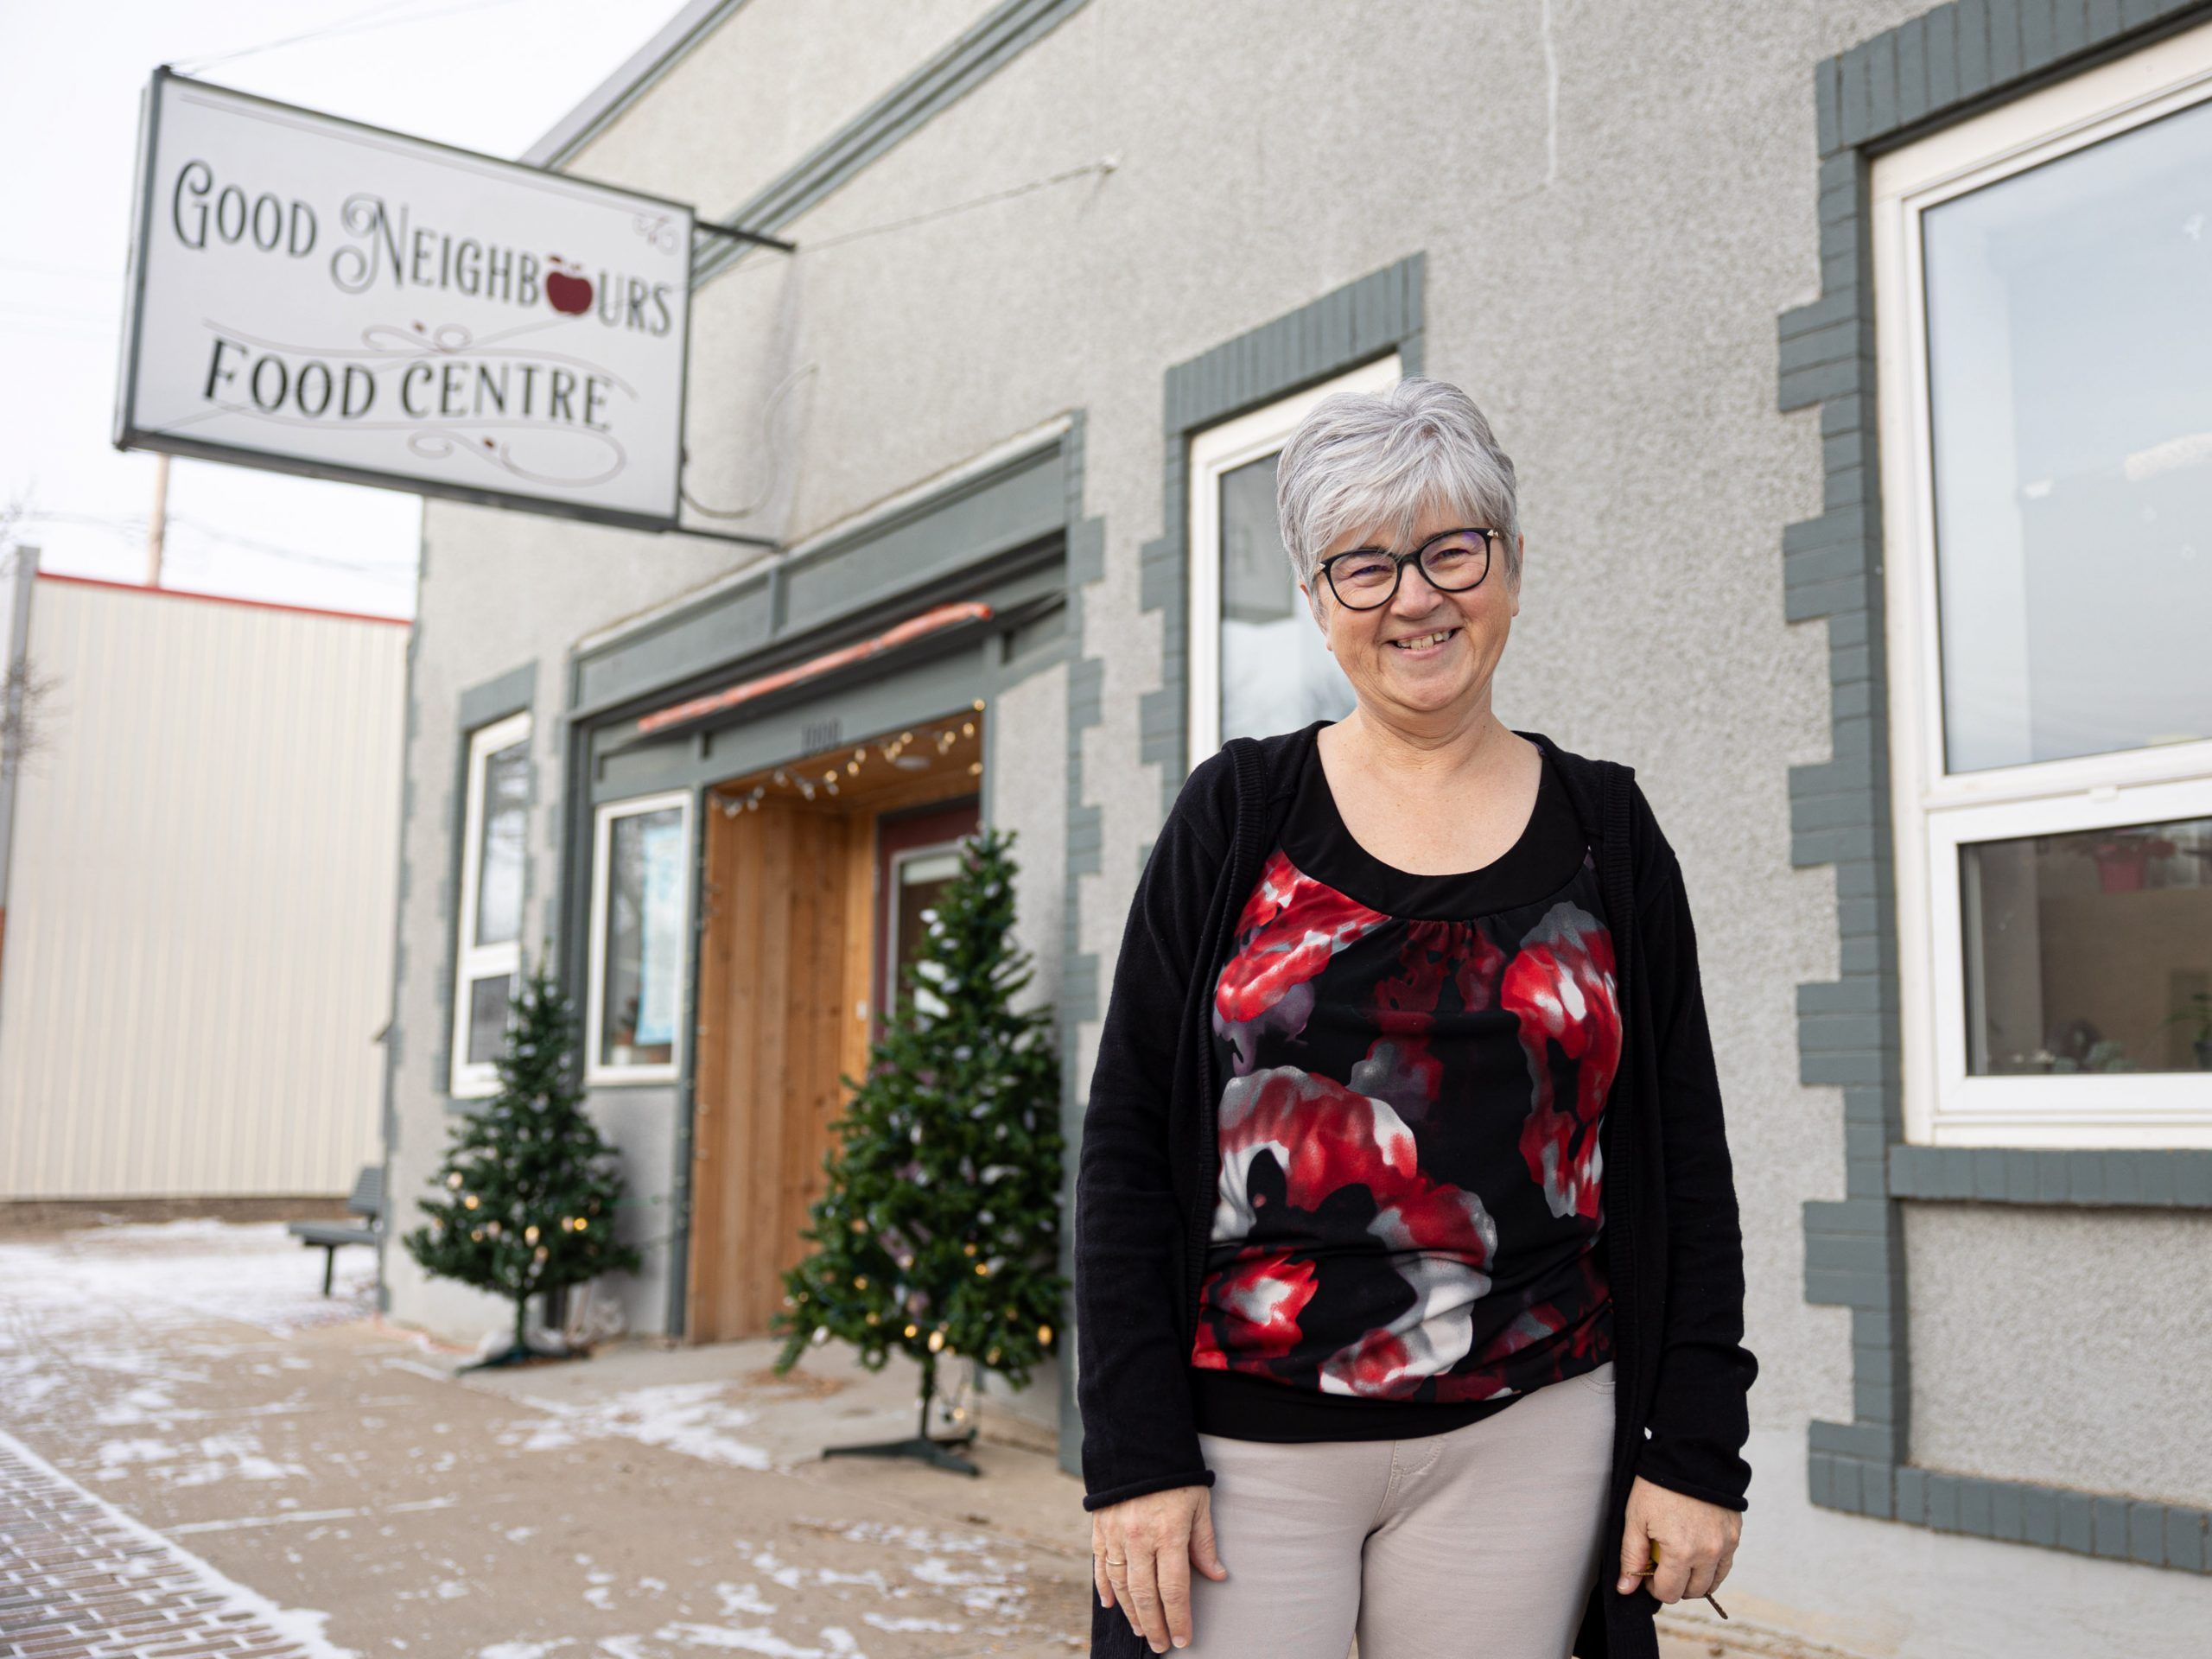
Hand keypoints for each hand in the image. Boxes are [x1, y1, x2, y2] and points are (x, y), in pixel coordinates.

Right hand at [1092, 1484, 1227, 1652]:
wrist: (1137, 1441)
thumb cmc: (1175, 1473)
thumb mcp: (1199, 1503)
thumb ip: (1205, 1542)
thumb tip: (1217, 1576)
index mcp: (1168, 1534)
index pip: (1174, 1589)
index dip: (1179, 1618)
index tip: (1184, 1639)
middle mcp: (1139, 1539)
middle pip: (1145, 1595)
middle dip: (1156, 1625)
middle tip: (1163, 1645)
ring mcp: (1116, 1535)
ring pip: (1121, 1586)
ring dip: (1132, 1612)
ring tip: (1142, 1630)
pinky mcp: (1100, 1528)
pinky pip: (1100, 1565)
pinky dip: (1104, 1588)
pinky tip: (1111, 1605)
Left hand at [1615, 1475, 1739, 1604]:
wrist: (1688, 1455)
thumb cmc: (1657, 1485)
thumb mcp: (1635, 1519)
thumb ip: (1632, 1557)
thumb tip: (1626, 1588)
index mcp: (1682, 1552)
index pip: (1670, 1592)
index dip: (1654, 1588)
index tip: (1648, 1573)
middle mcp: (1709, 1553)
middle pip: (1693, 1591)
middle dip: (1675, 1584)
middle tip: (1662, 1564)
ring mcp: (1726, 1545)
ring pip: (1712, 1583)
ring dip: (1695, 1579)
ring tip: (1679, 1558)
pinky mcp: (1735, 1534)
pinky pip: (1725, 1565)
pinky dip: (1711, 1566)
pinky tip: (1696, 1549)